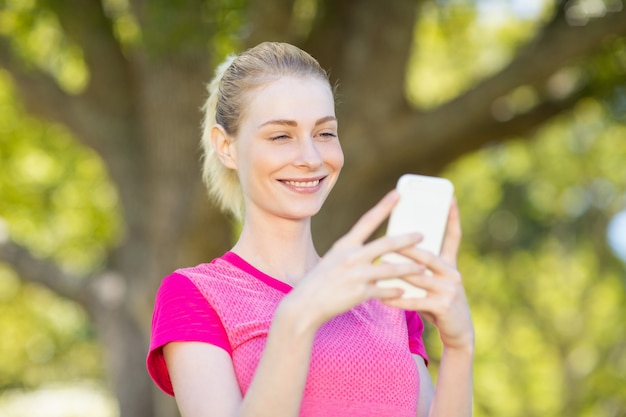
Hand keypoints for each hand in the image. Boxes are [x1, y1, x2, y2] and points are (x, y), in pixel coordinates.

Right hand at [285, 190, 427, 329]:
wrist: (305, 305)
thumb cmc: (320, 282)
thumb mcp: (333, 260)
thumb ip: (353, 254)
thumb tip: (375, 252)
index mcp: (345, 244)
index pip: (367, 220)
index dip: (384, 206)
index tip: (398, 193)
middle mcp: (351, 256)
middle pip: (386, 244)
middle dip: (407, 239)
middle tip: (422, 234)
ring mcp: (356, 275)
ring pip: (390, 268)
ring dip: (409, 268)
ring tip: (423, 267)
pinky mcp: (359, 293)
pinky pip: (383, 291)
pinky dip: (394, 291)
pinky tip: (403, 291)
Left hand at [383, 199, 474, 349]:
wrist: (459, 331)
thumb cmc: (440, 303)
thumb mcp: (436, 282)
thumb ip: (422, 267)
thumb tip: (395, 250)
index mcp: (450, 264)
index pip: (453, 236)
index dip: (453, 217)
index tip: (450, 197)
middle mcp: (453, 273)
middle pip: (427, 255)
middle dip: (407, 247)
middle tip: (389, 238)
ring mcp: (450, 289)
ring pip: (418, 277)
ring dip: (397, 272)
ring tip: (379, 265)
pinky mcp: (444, 306)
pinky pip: (416, 300)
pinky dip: (398, 299)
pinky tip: (383, 297)